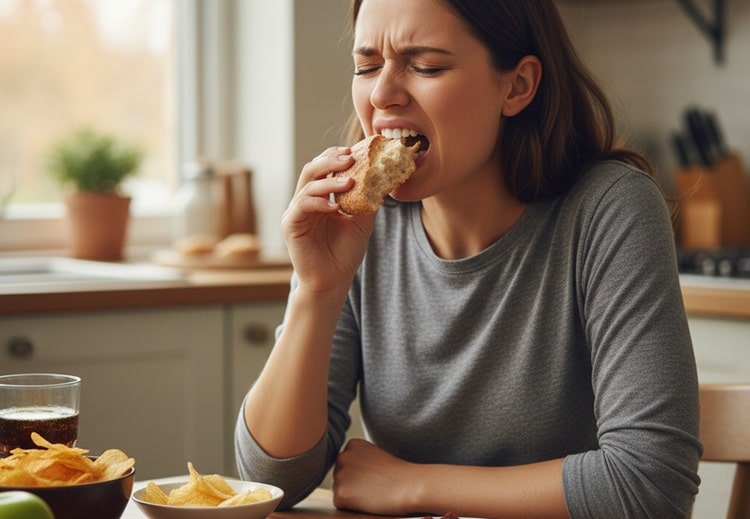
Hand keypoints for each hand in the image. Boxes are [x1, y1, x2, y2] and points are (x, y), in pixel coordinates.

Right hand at [282, 147, 375, 293]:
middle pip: (312, 169)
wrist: (332, 282)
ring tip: (350, 181)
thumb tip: (383, 177)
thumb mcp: (361, 221)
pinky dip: (319, 202)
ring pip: (308, 185)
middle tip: (351, 158)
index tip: (355, 151)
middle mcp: (305, 201)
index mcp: (320, 198)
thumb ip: (367, 199)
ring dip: (329, 180)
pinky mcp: (290, 224)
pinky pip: (302, 205)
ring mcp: (295, 212)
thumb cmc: (344, 254)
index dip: (336, 157)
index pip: (324, 168)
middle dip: (331, 160)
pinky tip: (335, 207)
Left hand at [332, 439, 415, 514]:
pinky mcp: (341, 493)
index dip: (359, 474)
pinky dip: (351, 506)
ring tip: (372, 492)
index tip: (375, 474)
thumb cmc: (398, 474)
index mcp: (352, 444)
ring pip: (339, 490)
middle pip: (339, 476)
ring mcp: (340, 474)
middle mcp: (342, 456)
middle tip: (374, 485)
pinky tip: (367, 500)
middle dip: (352, 483)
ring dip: (351, 495)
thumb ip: (359, 459)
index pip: (345, 464)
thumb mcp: (375, 456)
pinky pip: (339, 504)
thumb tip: (346, 472)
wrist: (410, 486)